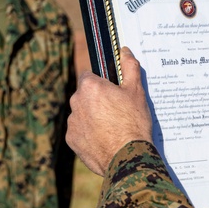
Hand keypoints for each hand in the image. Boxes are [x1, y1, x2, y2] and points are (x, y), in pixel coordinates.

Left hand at [67, 46, 153, 174]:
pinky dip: (89, 134)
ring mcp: (72, 122)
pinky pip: (79, 131)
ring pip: (81, 114)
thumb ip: (129, 67)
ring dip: (92, 117)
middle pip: (85, 95)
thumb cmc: (133, 122)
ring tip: (112, 128)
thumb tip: (125, 51)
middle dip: (97, 100)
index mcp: (90, 86)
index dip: (102, 83)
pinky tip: (105, 140)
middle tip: (116, 111)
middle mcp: (76, 102)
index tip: (113, 92)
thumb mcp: (136, 92)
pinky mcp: (72, 140)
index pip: (89, 76)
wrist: (127, 157)